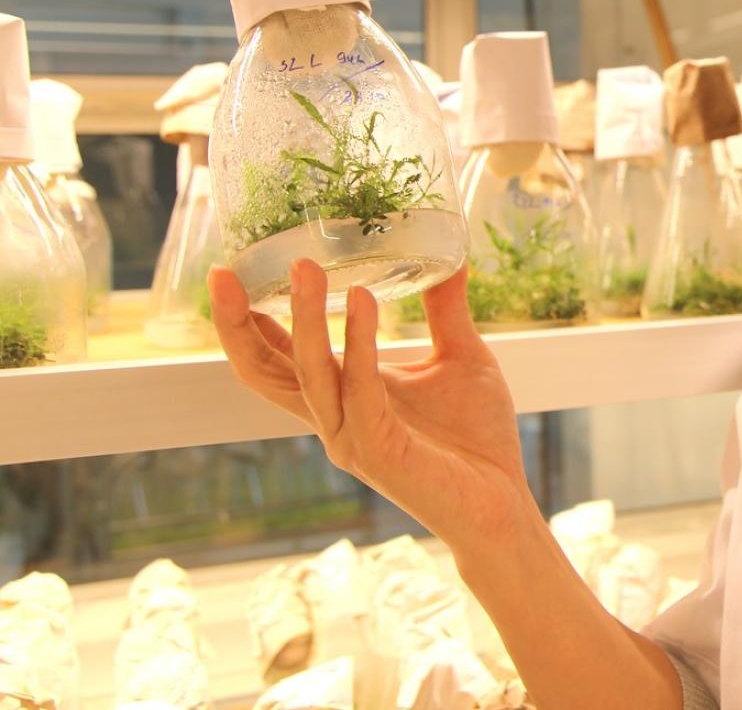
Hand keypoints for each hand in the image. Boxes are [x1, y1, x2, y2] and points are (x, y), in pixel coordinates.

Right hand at [208, 260, 540, 548]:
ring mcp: (351, 437)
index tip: (228, 271)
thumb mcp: (461, 355)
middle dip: (239, 323)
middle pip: (265, 372)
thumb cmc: (476, 437)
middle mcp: (335, 418)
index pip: (276, 357)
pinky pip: (360, 389)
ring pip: (308, 374)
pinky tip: (363, 299)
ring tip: (304, 268)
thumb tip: (452, 256)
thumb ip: (446, 309)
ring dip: (305, 318)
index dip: (245, 320)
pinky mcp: (379, 450)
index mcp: (343, 396)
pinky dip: (359, 342)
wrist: (501, 502)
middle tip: (223, 273)